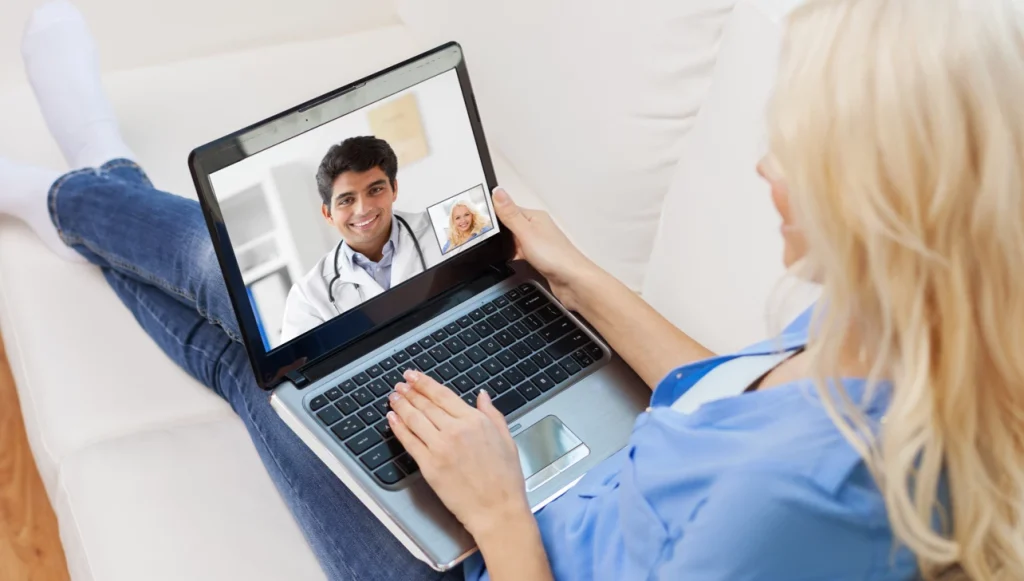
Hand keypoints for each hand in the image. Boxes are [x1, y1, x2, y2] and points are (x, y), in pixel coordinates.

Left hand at [387, 370, 530, 537]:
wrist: (497, 510)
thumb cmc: (506, 480)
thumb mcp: (507, 439)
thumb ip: (492, 414)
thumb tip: (482, 396)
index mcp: (475, 421)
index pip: (443, 395)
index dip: (425, 383)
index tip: (414, 376)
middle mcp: (456, 430)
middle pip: (426, 405)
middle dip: (410, 392)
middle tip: (400, 384)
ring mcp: (440, 448)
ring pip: (414, 419)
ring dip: (401, 405)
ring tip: (394, 397)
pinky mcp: (429, 466)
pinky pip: (409, 441)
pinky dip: (398, 427)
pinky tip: (392, 419)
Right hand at [492, 187, 594, 310]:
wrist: (572, 281)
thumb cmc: (555, 256)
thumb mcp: (526, 232)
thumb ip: (510, 214)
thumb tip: (498, 191)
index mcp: (534, 217)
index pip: (508, 209)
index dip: (493, 213)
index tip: (478, 218)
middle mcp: (537, 228)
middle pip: (510, 225)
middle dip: (498, 231)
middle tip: (481, 236)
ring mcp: (538, 243)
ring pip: (514, 240)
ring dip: (505, 245)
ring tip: (493, 249)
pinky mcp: (538, 258)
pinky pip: (519, 253)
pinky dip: (512, 256)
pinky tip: (508, 260)